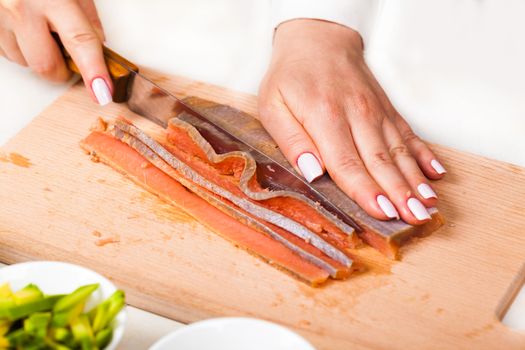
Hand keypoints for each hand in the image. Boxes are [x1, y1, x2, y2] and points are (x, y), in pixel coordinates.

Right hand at [0, 0, 111, 104]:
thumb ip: (86, 14)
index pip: (80, 42)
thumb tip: (98, 45)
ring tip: (39, 27)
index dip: (94, 71)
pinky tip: (22, 26)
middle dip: (62, 68)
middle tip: (67, 52)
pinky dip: (19, 46)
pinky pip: (7, 53)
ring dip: (37, 55)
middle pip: (47, 66)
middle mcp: (20, 9)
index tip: (103, 92)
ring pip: (25, 62)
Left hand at [258, 19, 446, 224]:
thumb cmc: (291, 77)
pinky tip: (436, 173)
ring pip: (399, 151)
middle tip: (415, 219)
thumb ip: (291, 141)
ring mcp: (376, 112)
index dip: (366, 191)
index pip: (347, 163)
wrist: (317, 40)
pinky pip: (408, 134)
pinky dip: (423, 154)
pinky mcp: (386, 109)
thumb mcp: (273, 106)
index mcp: (325, 117)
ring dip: (415, 180)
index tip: (383, 212)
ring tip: (429, 204)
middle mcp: (357, 115)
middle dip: (399, 193)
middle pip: (380, 161)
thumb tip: (312, 173)